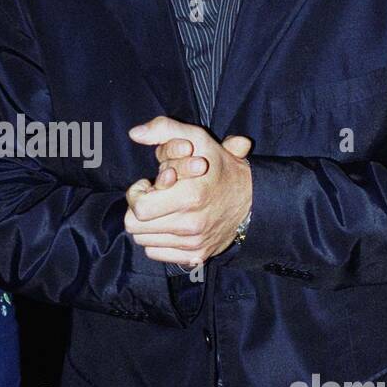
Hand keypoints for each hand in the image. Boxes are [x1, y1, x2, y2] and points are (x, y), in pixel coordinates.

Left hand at [124, 117, 252, 266]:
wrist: (252, 201)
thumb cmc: (219, 167)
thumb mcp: (197, 139)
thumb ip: (164, 129)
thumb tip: (134, 133)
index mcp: (190, 196)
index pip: (139, 208)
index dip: (136, 194)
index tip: (148, 184)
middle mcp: (191, 225)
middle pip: (135, 226)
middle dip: (139, 208)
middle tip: (154, 197)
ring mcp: (193, 244)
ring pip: (143, 241)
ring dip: (147, 224)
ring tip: (163, 209)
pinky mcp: (195, 256)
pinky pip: (156, 253)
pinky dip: (157, 240)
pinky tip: (169, 224)